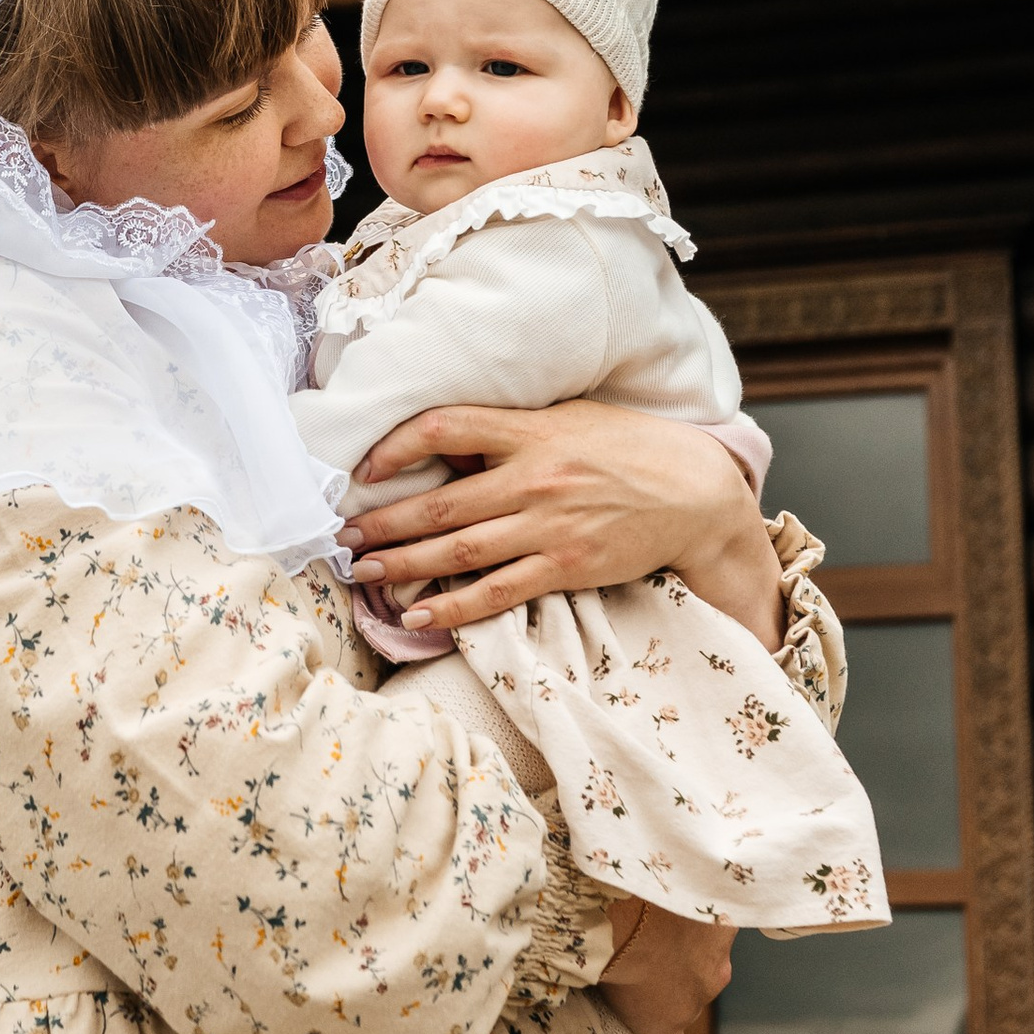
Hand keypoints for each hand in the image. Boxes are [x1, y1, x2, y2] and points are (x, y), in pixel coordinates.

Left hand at [343, 399, 781, 650]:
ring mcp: (549, 525)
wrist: (693, 492)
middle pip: (439, 502)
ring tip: (362, 573)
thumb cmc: (627, 448)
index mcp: (529, 430)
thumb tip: (447, 444)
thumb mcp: (568, 419)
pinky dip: (454, 605)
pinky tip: (419, 614)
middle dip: (382, 521)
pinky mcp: (566, 565)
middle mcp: (534, 477)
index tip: (362, 467)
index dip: (395, 446)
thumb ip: (510, 429)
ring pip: (458, 549)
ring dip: (403, 563)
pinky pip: (498, 591)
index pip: (444, 427)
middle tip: (341, 536)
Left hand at [600, 898, 734, 1033]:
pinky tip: (682, 903)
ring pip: (705, 962)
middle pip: (688, 997)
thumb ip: (619, 995)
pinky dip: (703, 920)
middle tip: (649, 953)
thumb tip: (609, 986)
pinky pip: (716, 927)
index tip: (649, 1021)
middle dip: (673, 980)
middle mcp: (695, 1002)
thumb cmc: (604, 946)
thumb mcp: (600, 981)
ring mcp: (715, 967)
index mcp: (662, 1024)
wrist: (633, 905)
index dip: (660, 1033)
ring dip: (689, 948)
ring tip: (664, 924)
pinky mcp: (725, 932)